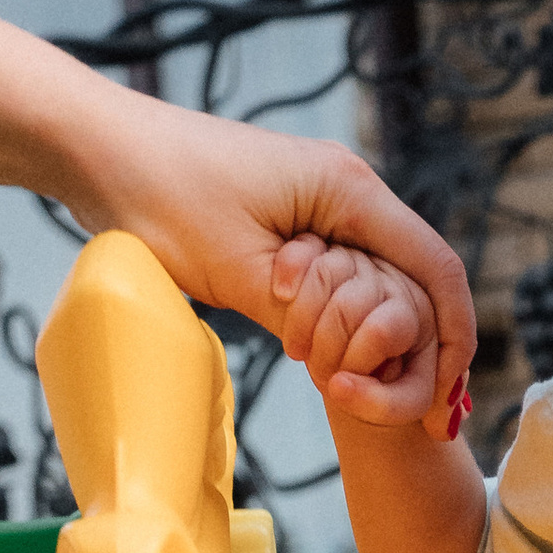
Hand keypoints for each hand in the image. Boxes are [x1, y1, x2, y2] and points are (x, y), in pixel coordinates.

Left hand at [66, 97, 474, 435]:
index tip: (448, 397)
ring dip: (372, 331)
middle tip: (410, 408)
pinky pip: (337, 266)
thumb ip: (303, 315)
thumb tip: (347, 357)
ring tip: (359, 383)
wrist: (97, 144)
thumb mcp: (239, 274)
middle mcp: (345, 185)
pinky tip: (332, 348)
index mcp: (348, 189)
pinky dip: (342, 311)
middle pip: (412, 274)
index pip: (434, 266)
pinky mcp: (287, 208)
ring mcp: (316, 194)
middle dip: (418, 343)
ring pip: (374, 274)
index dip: (455, 336)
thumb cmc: (161, 196)